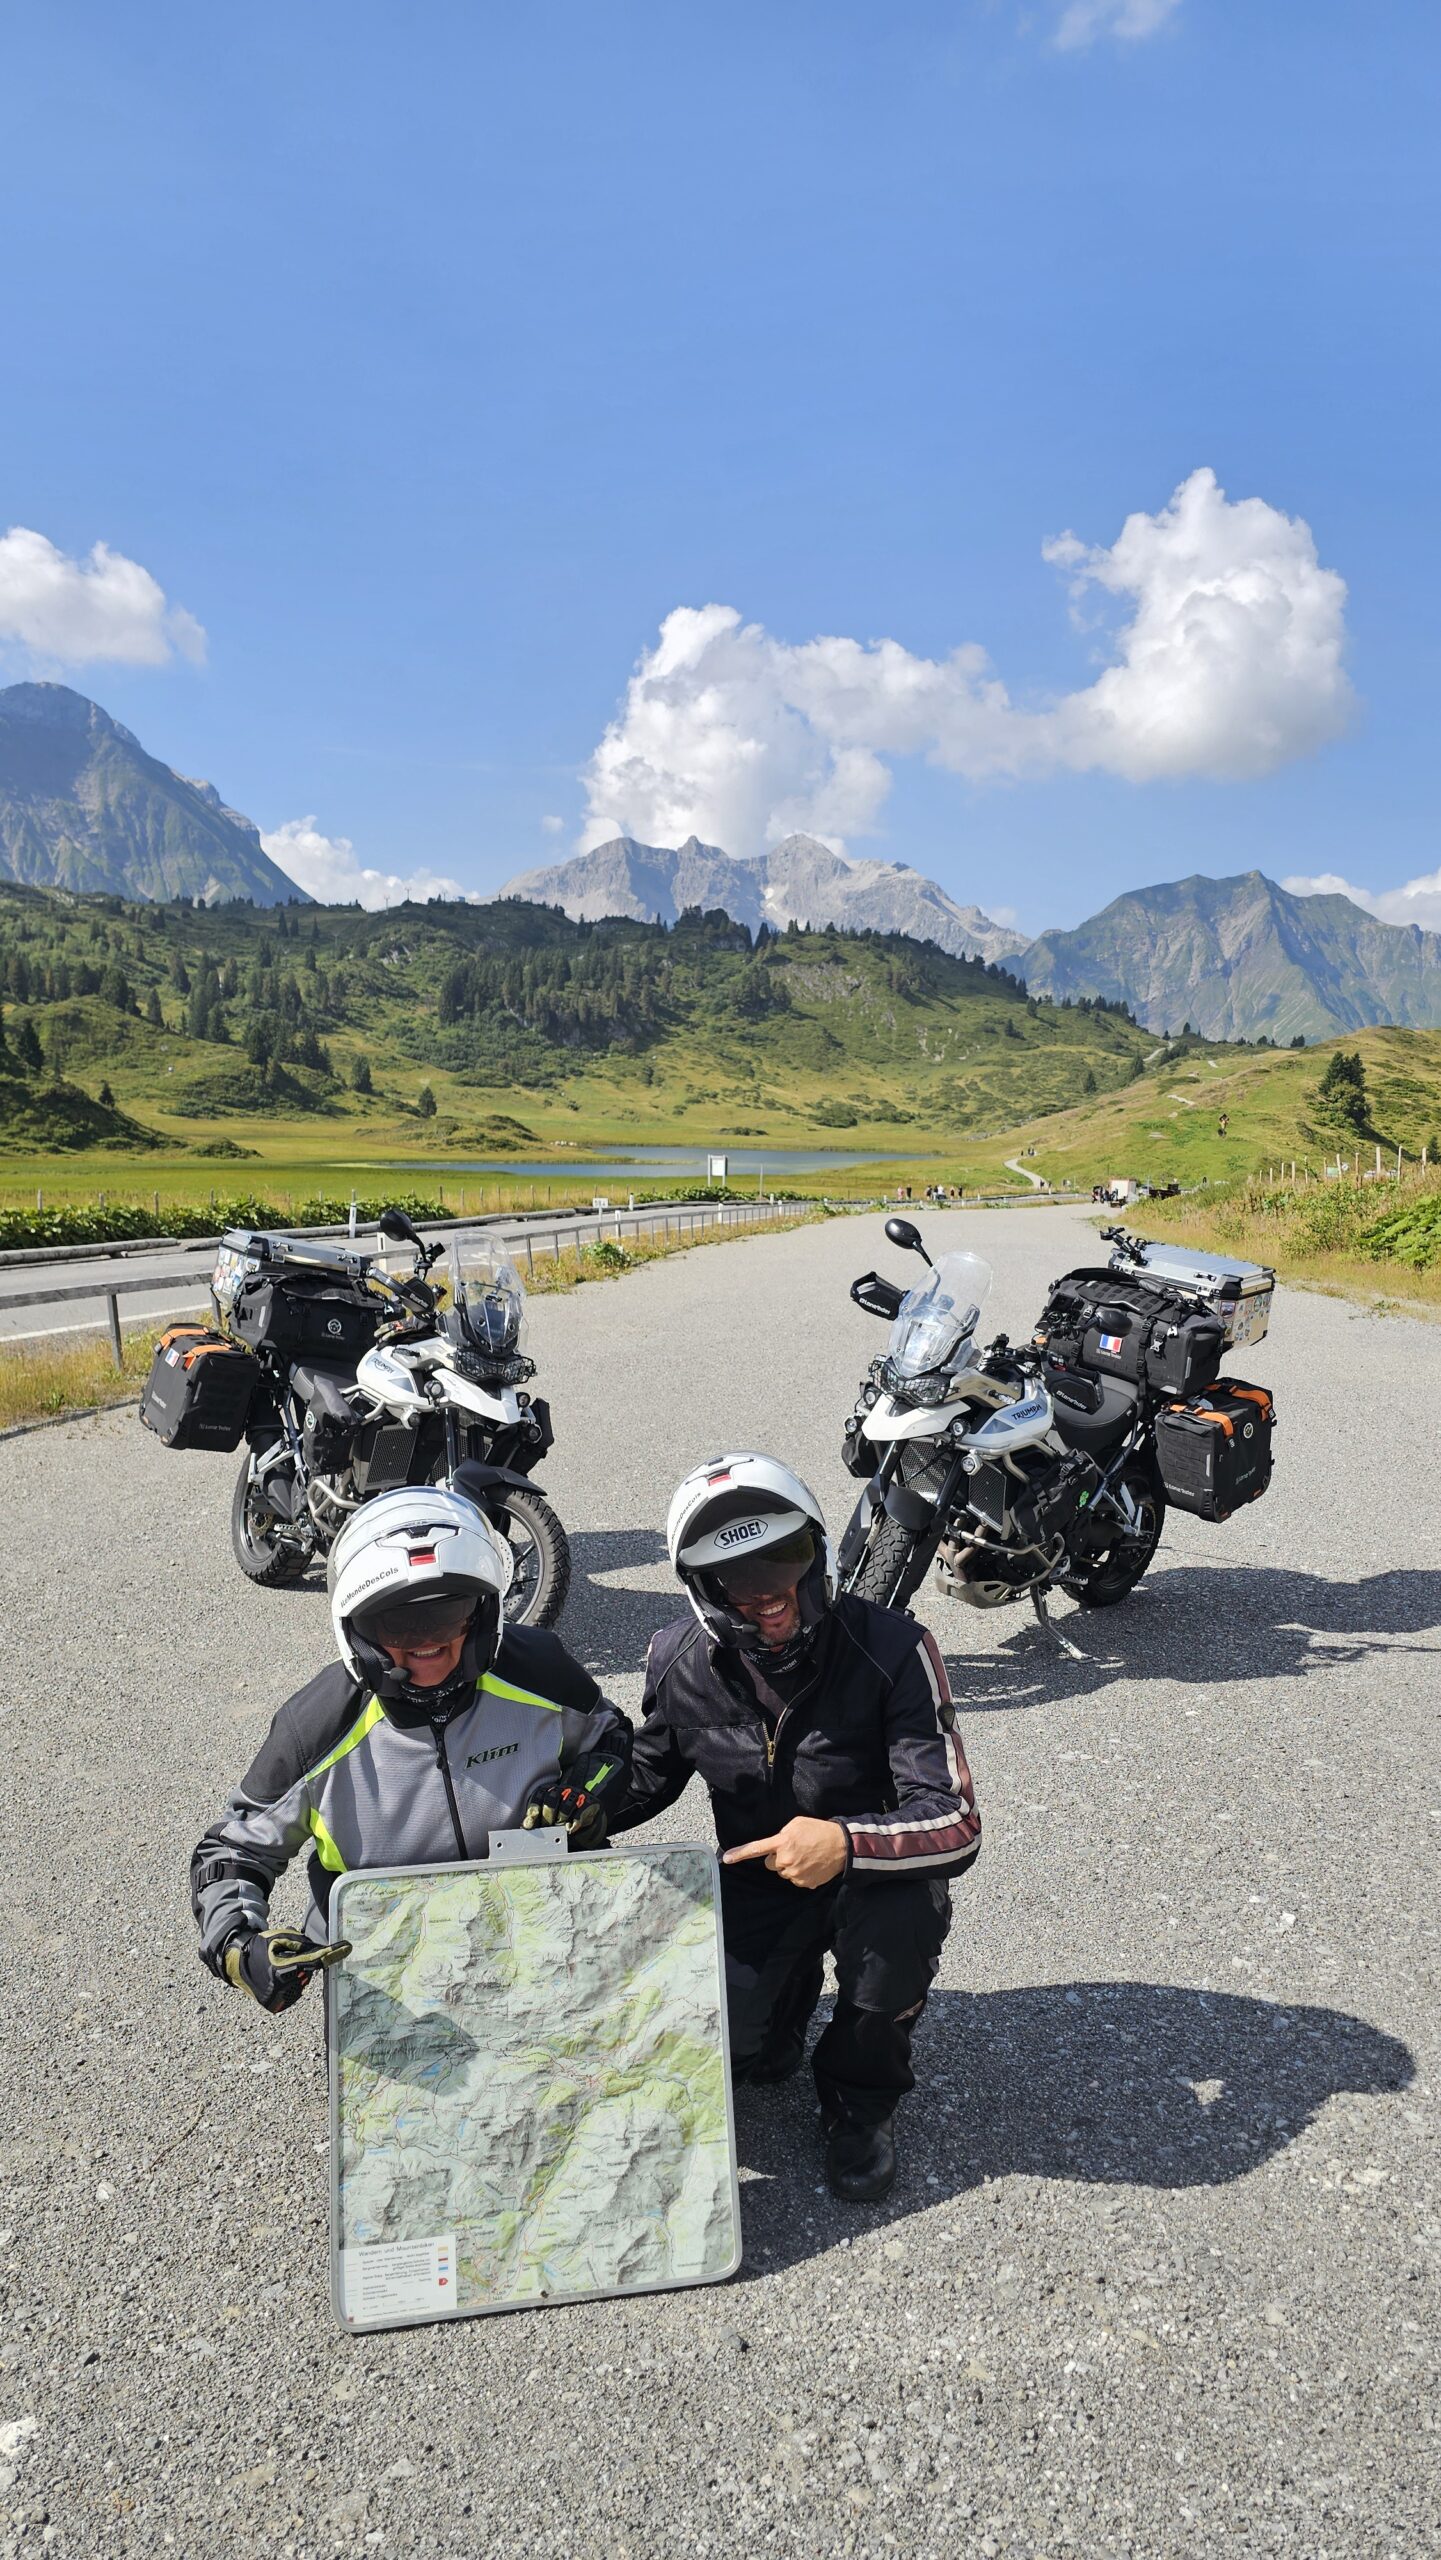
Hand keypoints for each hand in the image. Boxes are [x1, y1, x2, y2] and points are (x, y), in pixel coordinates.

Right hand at [222, 1929, 347, 2012]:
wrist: (237, 1965)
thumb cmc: (259, 1948)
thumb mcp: (278, 1938)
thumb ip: (300, 1943)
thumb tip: (322, 1952)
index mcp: (280, 1970)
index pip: (313, 1962)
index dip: (331, 1954)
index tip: (347, 1948)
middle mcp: (279, 1988)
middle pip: (308, 1973)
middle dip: (303, 1964)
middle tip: (285, 1958)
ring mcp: (277, 2000)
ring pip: (302, 1984)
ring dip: (297, 1975)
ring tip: (279, 1969)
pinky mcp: (276, 2007)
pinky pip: (294, 1994)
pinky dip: (292, 1985)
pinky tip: (278, 1980)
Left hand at [523, 1759, 615, 1848]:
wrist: (586, 1814)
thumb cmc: (561, 1816)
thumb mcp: (547, 1816)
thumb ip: (536, 1819)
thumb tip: (524, 1827)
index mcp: (548, 1791)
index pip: (538, 1797)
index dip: (533, 1811)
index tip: (529, 1825)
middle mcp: (561, 1790)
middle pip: (551, 1800)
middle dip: (547, 1816)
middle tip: (546, 1827)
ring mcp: (576, 1795)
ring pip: (566, 1806)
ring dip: (561, 1819)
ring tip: (559, 1828)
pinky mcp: (588, 1803)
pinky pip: (581, 1812)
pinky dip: (575, 1822)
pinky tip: (570, 1829)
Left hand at [723, 1818, 848, 1888]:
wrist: (841, 1845)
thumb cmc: (818, 1830)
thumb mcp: (796, 1824)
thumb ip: (781, 1834)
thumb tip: (774, 1846)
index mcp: (782, 1842)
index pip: (756, 1849)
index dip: (740, 1854)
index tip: (727, 1859)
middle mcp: (786, 1860)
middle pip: (771, 1864)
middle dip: (778, 1858)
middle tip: (794, 1849)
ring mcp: (795, 1874)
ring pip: (783, 1872)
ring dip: (790, 1866)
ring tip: (806, 1856)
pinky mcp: (804, 1883)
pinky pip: (795, 1880)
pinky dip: (801, 1874)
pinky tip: (811, 1865)